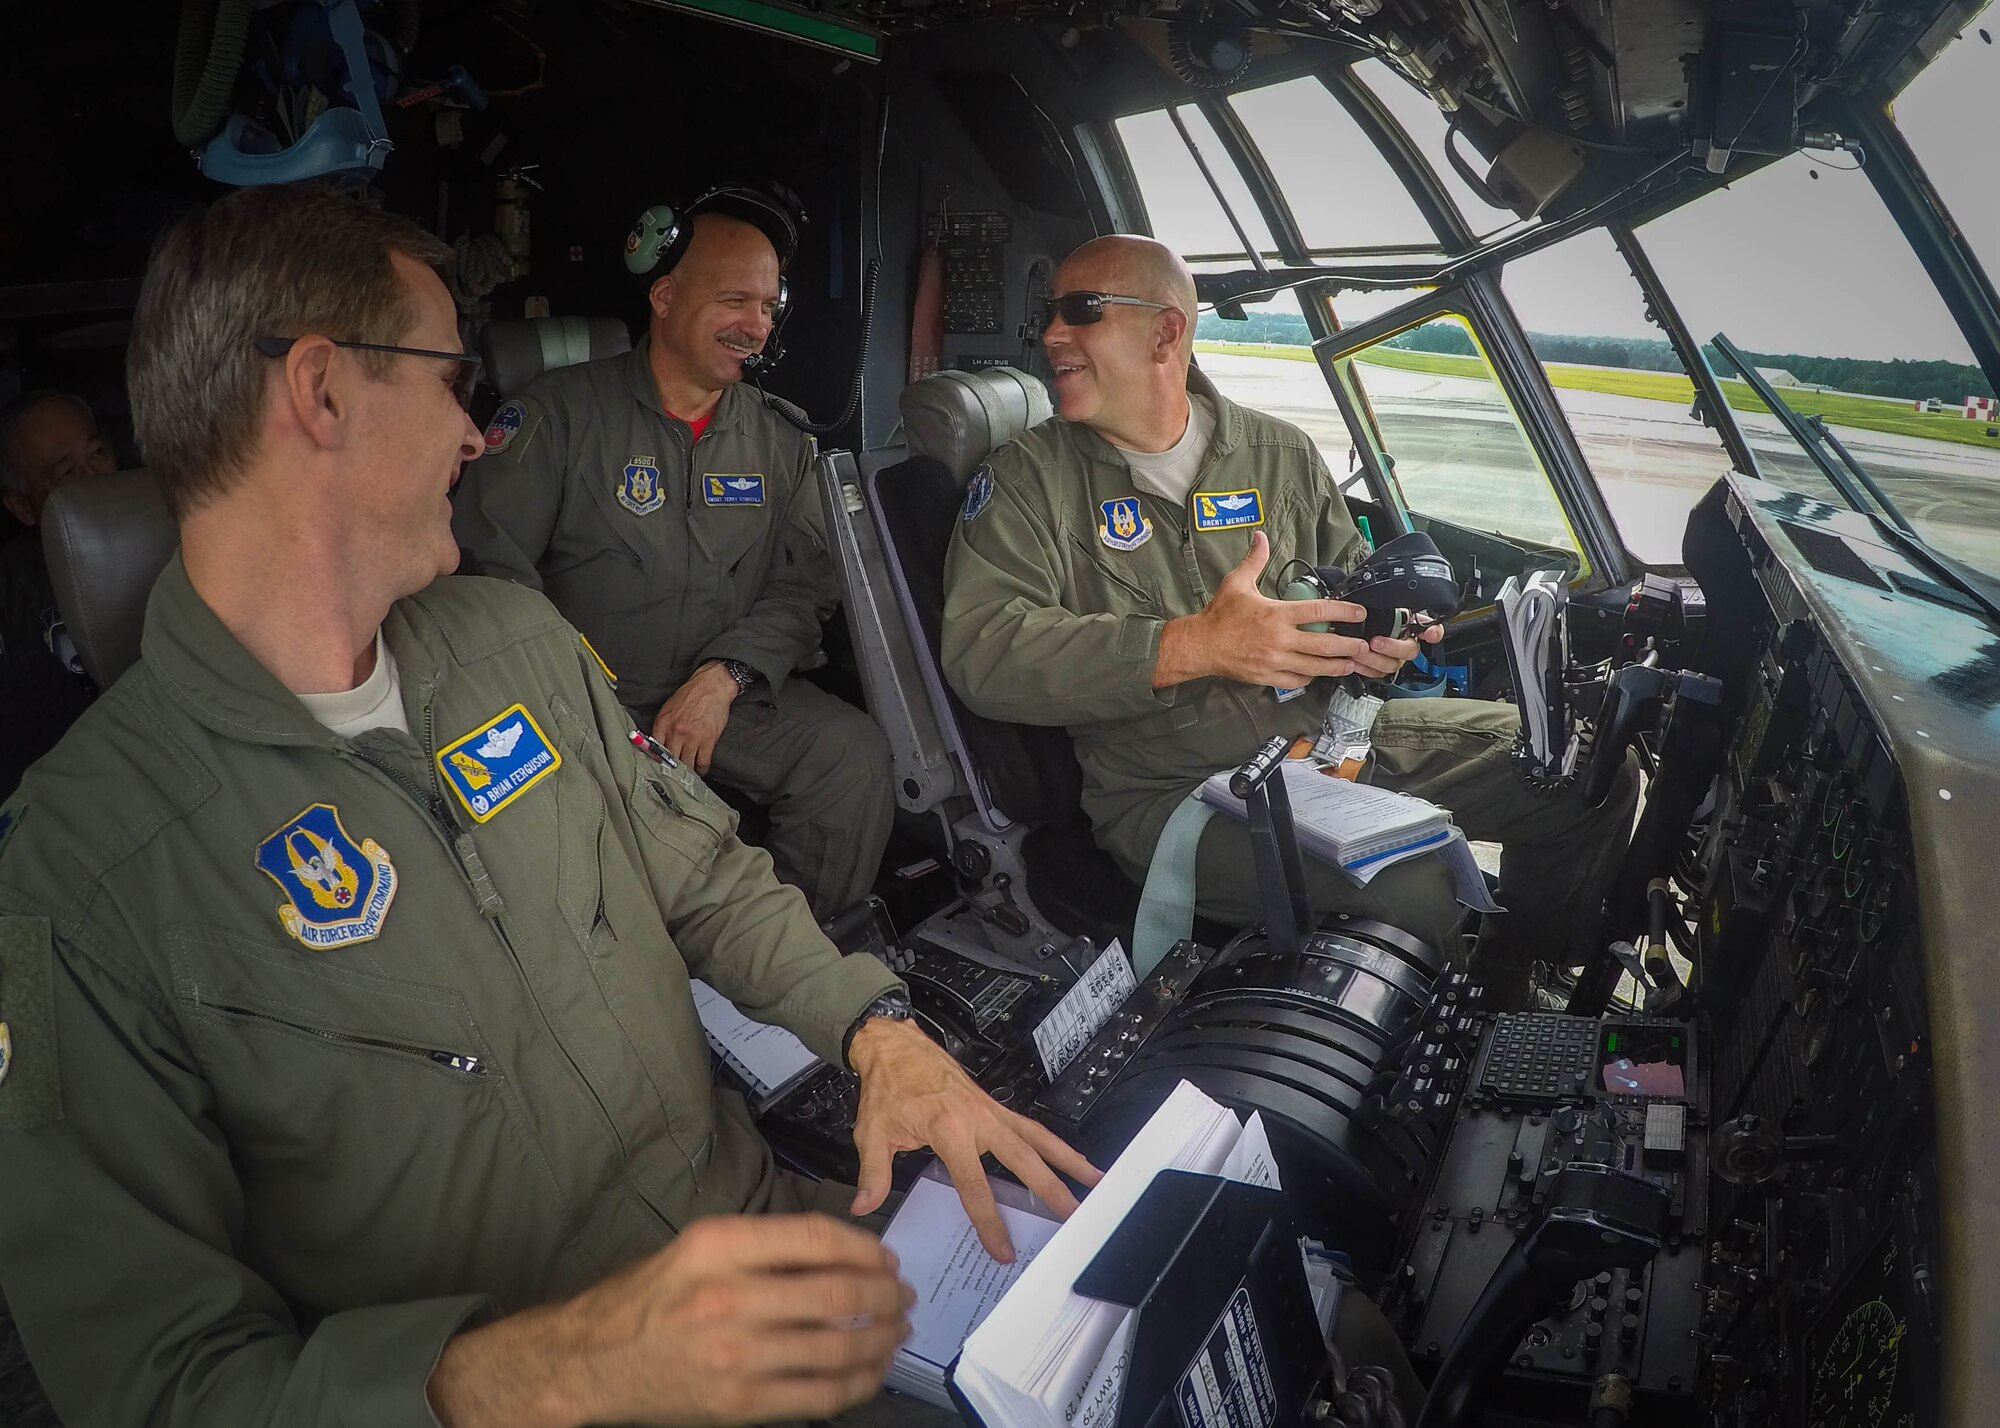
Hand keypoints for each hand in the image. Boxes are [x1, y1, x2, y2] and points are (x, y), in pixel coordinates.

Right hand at [428, 1214, 912, 1427]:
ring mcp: (736, 1355)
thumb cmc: (649, 1298)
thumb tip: (844, 1254)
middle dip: (886, 1294)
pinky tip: (871, 1370)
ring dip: (882, 1338)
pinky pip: (821, 1395)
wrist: (590, 1361)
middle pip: (837, 1292)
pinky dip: (859, 1382)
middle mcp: (729, 1296)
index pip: (817, 1237)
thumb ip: (765, 1247)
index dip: (865, 1248)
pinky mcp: (740, 1403)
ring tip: (895, 1330)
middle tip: (903, 1296)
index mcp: (719, 1245)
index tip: (886, 1258)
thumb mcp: (698, 1247)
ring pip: (838, 1346)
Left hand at [652, 663, 739, 774]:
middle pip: (670, 760)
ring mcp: (692, 738)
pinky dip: (702, 769)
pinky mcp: (708, 741)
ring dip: (688, 772)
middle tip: (674, 775)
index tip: (659, 767)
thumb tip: (657, 743)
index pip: (653, 749)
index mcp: (663, 723)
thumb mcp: (668, 707)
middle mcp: (675, 732)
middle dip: (672, 769)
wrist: (712, 686)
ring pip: (687, 764)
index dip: (656, 760)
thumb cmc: (691, 695)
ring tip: (688, 775)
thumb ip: (662, 725)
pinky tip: (701, 770)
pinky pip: (703, 762)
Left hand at [847, 1017, 1102, 1261]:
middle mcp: (979, 1119)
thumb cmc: (885, 1088)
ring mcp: (991, 1111)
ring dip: (1067, 1160)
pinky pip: (1030, 1128)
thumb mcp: (872, 1131)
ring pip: (1037, 1139)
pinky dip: (1053, 1143)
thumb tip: (865, 1207)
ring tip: (1095, 1183)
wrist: (894, 1045)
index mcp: (948, 1129)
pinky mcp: (995, 1106)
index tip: (1002, 1249)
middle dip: (1049, 1190)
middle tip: (1073, 1218)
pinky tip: (1071, 1159)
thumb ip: (874, 1172)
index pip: (974, 1183)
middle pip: (1022, 1159)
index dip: (989, 1220)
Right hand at [1154, 531, 1402, 687]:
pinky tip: (1318, 673)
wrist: (1200, 645)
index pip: (1318, 612)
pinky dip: (1310, 677)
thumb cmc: (1219, 615)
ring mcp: (1275, 661)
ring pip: (1315, 667)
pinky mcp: (1268, 677)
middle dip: (1348, 645)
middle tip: (1364, 644)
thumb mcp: (1236, 583)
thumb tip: (1260, 536)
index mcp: (1276, 614)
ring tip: (1353, 663)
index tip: (1359, 612)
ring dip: (1337, 666)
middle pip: (1324, 645)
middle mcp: (1279, 639)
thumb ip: (1254, 560)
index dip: (1343, 611)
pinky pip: (1297, 681)